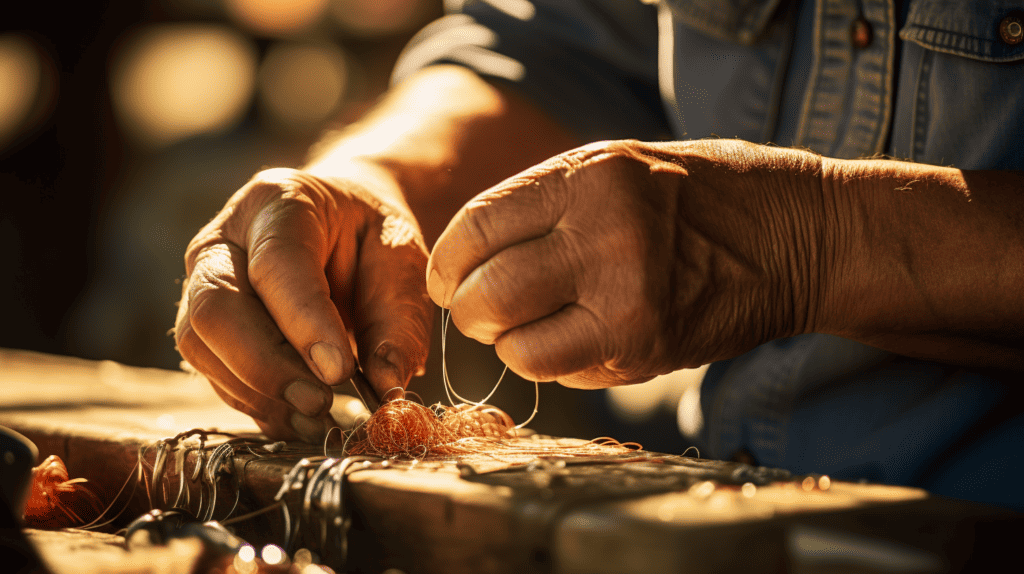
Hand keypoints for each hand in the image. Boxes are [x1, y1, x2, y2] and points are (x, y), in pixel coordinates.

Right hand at [175, 166, 432, 440]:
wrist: (344, 227)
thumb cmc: (372, 239)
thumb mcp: (403, 261)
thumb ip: (399, 322)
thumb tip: (386, 385)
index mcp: (279, 203)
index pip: (276, 265)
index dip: (304, 322)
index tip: (340, 371)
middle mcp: (223, 240)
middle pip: (215, 308)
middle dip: (266, 367)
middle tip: (322, 402)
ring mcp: (201, 282)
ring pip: (200, 345)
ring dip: (257, 393)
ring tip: (316, 417)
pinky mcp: (203, 326)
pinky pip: (211, 372)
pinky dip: (254, 404)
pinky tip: (299, 419)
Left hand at [427, 139, 826, 387]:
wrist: (794, 235)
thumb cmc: (697, 196)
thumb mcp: (615, 167)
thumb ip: (540, 205)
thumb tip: (466, 262)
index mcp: (588, 178)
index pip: (476, 227)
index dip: (447, 262)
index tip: (448, 277)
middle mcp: (605, 236)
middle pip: (486, 294)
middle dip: (468, 311)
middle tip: (479, 311)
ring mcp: (628, 299)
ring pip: (517, 347)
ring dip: (509, 345)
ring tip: (530, 327)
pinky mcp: (646, 348)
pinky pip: (561, 372)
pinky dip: (551, 364)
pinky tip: (577, 339)